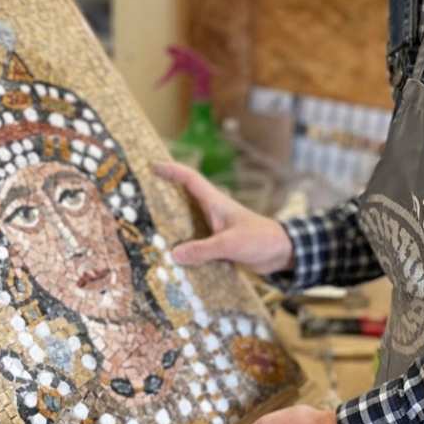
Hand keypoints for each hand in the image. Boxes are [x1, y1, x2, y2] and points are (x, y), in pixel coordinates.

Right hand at [153, 160, 294, 273]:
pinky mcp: (219, 244)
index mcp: (216, 203)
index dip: (172, 171)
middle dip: (164, 195)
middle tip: (141, 196)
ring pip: (188, 222)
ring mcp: (215, 228)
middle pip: (184, 199)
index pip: (191, 179)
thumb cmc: (260, 240)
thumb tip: (173, 254)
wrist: (282, 252)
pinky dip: (184, 247)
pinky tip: (171, 258)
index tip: (153, 165)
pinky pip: (196, 242)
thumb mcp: (230, 244)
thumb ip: (203, 250)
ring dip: (171, 224)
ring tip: (148, 228)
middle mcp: (213, 213)